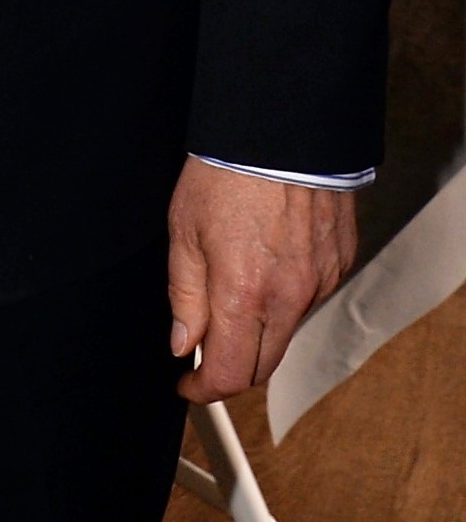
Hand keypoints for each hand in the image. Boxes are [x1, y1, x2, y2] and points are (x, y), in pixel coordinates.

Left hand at [166, 156, 358, 402]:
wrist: (279, 131)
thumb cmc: (226, 173)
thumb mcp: (184, 232)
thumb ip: (185, 296)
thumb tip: (184, 343)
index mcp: (244, 294)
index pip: (230, 374)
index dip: (204, 390)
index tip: (188, 385)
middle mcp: (288, 298)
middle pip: (263, 366)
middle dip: (232, 367)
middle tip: (206, 347)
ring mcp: (319, 282)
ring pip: (287, 333)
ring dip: (259, 331)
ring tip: (235, 288)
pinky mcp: (337, 265)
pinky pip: (309, 300)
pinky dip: (285, 299)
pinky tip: (267, 264)